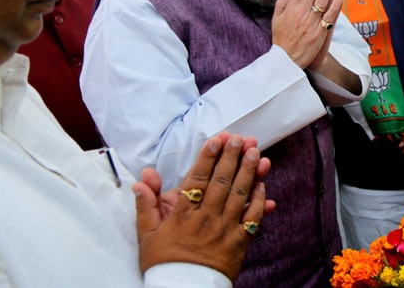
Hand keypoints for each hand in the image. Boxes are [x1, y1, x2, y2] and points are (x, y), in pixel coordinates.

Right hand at [134, 133, 273, 281]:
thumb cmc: (163, 263)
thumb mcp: (147, 235)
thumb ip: (145, 205)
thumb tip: (142, 180)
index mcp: (183, 215)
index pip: (197, 180)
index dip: (208, 158)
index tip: (216, 140)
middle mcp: (206, 219)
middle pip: (221, 182)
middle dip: (232, 157)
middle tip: (240, 138)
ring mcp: (224, 230)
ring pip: (239, 195)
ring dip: (249, 171)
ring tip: (255, 152)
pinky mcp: (239, 243)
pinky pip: (252, 218)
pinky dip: (258, 200)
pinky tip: (262, 184)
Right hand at [272, 0, 343, 68]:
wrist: (287, 60)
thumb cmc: (282, 39)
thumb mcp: (276, 20)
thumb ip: (281, 5)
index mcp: (290, 8)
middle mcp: (301, 13)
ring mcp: (311, 22)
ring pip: (322, 1)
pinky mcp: (320, 32)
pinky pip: (329, 17)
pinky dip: (335, 6)